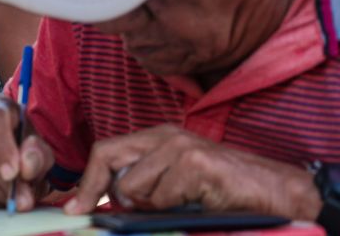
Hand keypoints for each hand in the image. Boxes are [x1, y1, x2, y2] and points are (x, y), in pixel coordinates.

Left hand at [68, 124, 321, 220]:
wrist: (273, 191)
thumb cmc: (222, 192)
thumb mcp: (174, 185)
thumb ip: (142, 186)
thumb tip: (106, 204)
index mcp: (157, 138)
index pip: (106, 151)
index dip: (87, 180)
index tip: (75, 206)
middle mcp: (165, 135)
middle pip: (107, 156)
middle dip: (94, 190)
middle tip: (88, 212)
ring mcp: (179, 146)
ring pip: (132, 186)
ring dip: (148, 205)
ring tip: (178, 203)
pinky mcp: (194, 162)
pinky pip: (160, 197)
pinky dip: (173, 208)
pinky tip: (196, 202)